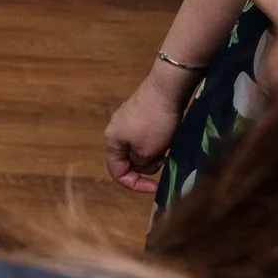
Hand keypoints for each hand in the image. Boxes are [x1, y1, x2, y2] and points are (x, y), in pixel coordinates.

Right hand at [103, 72, 191, 193]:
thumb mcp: (147, 153)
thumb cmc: (154, 125)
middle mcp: (114, 130)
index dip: (135, 184)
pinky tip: (165, 138)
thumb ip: (139, 165)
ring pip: (137, 149)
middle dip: (145, 167)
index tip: (155, 186)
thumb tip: (140, 162)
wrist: (165, 91)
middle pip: (127, 160)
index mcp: (111, 141)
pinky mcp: (138, 114)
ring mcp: (126, 120)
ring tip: (165, 149)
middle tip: (162, 162)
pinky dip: (154, 143)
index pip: (117, 172)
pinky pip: (143, 137)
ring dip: (151, 154)